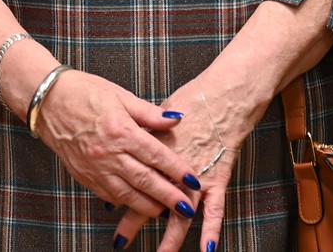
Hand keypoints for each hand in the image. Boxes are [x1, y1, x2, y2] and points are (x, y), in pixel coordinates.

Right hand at [29, 70, 195, 227]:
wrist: (48, 101)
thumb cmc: (85, 92)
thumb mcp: (121, 95)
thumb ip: (150, 113)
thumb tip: (176, 121)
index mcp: (120, 130)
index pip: (156, 155)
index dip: (177, 170)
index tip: (194, 180)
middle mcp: (108, 153)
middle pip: (145, 180)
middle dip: (168, 196)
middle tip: (186, 208)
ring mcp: (94, 167)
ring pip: (126, 194)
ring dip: (148, 205)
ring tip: (166, 212)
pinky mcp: (83, 175)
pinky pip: (108, 195)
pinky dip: (125, 201)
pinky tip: (137, 203)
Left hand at [112, 69, 273, 251]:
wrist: (224, 95)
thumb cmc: (192, 100)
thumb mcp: (157, 110)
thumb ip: (141, 130)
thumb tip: (122, 144)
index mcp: (156, 149)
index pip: (133, 178)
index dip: (119, 195)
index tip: (108, 210)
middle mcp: (175, 168)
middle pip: (152, 200)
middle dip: (134, 222)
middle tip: (120, 242)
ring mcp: (198, 176)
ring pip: (181, 213)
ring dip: (170, 238)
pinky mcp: (218, 179)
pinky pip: (216, 210)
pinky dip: (211, 230)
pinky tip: (207, 249)